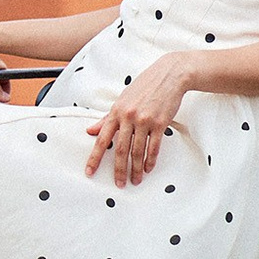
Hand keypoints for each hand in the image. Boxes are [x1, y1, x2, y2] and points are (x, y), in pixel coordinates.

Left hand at [84, 51, 200, 185]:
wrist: (169, 75)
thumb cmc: (144, 87)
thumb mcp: (122, 100)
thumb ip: (106, 118)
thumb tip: (90, 131)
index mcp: (116, 111)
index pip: (102, 139)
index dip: (95, 157)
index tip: (90, 171)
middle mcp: (128, 117)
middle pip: (121, 149)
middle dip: (119, 169)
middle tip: (119, 184)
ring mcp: (144, 120)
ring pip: (138, 151)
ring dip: (136, 169)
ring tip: (135, 180)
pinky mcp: (160, 123)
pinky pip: (154, 147)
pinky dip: (150, 160)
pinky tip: (148, 168)